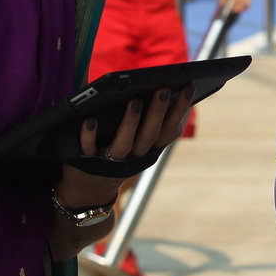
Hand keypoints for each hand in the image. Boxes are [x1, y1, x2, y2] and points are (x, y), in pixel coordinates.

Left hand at [57, 86, 193, 206]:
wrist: (90, 188)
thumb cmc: (118, 153)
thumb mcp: (139, 142)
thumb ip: (152, 121)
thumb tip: (166, 88)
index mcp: (148, 151)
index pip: (168, 130)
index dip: (180, 111)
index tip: (188, 87)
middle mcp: (133, 158)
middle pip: (149, 136)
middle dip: (158, 113)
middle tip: (163, 89)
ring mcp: (111, 162)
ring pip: (123, 144)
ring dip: (130, 123)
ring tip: (134, 101)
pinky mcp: (87, 163)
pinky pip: (88, 149)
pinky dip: (89, 136)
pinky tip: (90, 120)